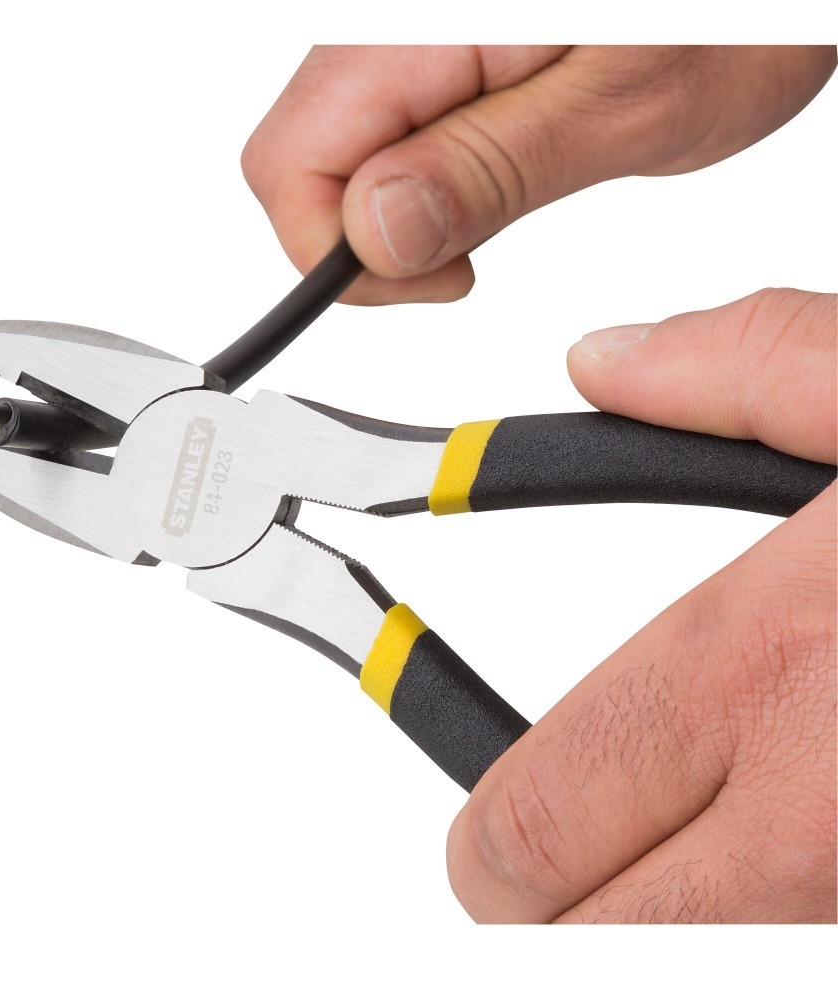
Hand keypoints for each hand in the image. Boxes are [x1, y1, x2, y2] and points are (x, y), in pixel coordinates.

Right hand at [242, 46, 834, 303]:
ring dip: (395, 207)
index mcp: (420, 24)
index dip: (343, 254)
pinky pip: (380, 127)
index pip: (288, 167)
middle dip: (361, 239)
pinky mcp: (426, 47)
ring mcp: (401, 31)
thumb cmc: (731, 9)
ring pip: (334, 150)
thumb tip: (374, 237)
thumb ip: (486, 171)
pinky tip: (488, 161)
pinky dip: (419, 173)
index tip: (443, 275)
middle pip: (294, 160)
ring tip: (499, 188)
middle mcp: (390, 17)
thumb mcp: (621, 110)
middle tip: (467, 247)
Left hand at [446, 288, 835, 922]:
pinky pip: (771, 956)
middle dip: (537, 899)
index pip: (529, 815)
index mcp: (762, 661)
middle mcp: (811, 819)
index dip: (481, 838)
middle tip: (562, 849)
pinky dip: (733, 926)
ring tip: (660, 854)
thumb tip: (610, 361)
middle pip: (566, 930)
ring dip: (637, 924)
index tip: (482, 827)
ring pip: (668, 961)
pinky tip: (766, 862)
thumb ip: (739, 367)